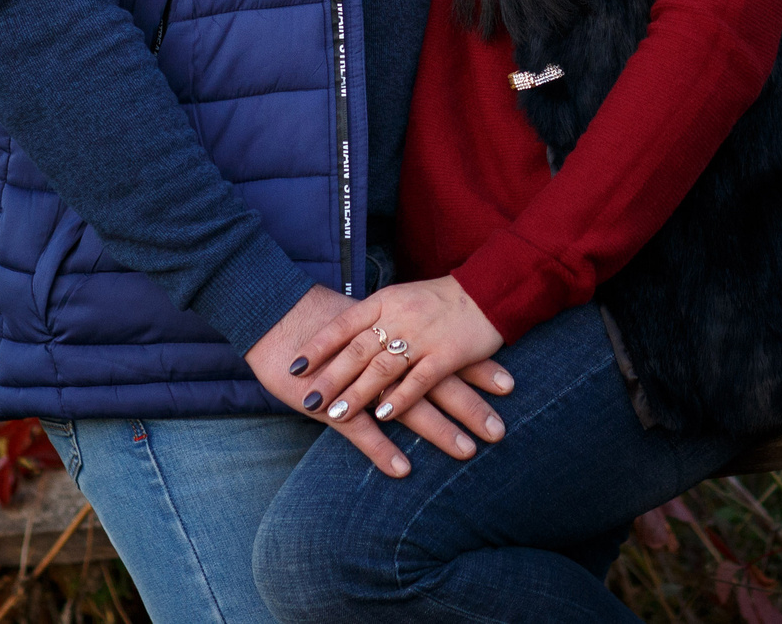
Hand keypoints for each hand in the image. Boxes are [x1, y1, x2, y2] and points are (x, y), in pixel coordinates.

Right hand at [244, 285, 511, 477]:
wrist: (272, 311)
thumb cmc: (319, 317)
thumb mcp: (365, 320)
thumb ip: (394, 332)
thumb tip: (425, 340)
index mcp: (393, 333)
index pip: (441, 352)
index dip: (475, 369)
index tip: (509, 385)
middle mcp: (382, 355)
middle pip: (434, 383)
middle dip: (469, 407)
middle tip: (500, 430)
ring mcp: (356, 381)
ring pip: (405, 408)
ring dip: (438, 430)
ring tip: (467, 450)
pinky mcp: (329, 401)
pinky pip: (359, 429)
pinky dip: (381, 449)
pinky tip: (403, 470)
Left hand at [300, 277, 507, 435]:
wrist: (489, 289)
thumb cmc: (440, 300)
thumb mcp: (402, 299)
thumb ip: (375, 319)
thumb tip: (342, 344)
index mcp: (385, 301)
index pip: (343, 324)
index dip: (318, 346)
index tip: (294, 367)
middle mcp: (399, 316)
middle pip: (357, 350)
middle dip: (331, 378)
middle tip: (308, 401)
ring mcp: (423, 336)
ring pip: (383, 368)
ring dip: (358, 394)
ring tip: (336, 414)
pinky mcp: (447, 353)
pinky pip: (419, 380)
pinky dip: (399, 399)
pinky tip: (382, 416)